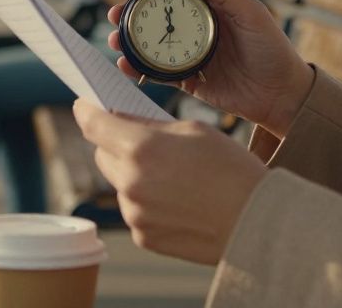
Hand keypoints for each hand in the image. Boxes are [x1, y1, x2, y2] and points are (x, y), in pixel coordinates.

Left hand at [74, 99, 265, 264]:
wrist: (257, 221)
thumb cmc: (232, 169)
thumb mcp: (194, 131)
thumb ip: (152, 126)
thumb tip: (124, 122)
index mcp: (141, 149)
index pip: (93, 124)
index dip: (86, 110)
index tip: (84, 105)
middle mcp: (130, 183)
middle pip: (102, 154)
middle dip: (116, 143)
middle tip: (141, 139)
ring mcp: (135, 214)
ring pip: (120, 184)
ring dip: (135, 174)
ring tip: (174, 175)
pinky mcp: (144, 237)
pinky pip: (135, 210)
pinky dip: (148, 201)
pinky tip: (178, 199)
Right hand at [108, 0, 314, 139]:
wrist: (281, 95)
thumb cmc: (272, 50)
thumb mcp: (253, 15)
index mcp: (212, 7)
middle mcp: (197, 28)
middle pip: (157, 15)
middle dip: (132, 12)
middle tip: (116, 14)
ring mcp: (190, 54)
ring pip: (152, 43)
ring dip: (130, 40)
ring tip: (115, 39)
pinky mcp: (188, 80)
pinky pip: (158, 73)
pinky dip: (138, 68)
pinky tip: (125, 64)